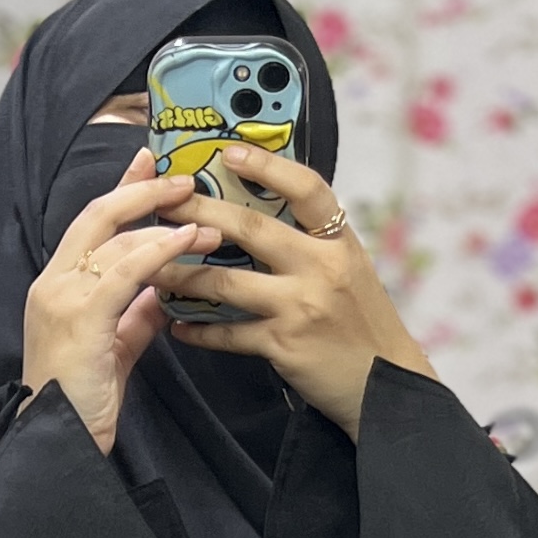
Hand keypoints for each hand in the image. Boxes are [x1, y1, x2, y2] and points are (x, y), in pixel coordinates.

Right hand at [19, 153, 222, 455]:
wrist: (58, 442)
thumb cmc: (81, 404)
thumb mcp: (114, 349)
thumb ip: (136, 316)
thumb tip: (166, 292)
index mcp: (57, 286)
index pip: (91, 225)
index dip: (122, 191)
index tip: (149, 164)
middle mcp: (53, 282)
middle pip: (98, 215)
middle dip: (143, 191)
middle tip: (185, 180)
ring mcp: (63, 296)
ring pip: (115, 240)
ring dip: (166, 226)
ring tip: (207, 221)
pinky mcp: (81, 315)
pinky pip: (125, 272)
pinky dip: (159, 252)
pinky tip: (187, 244)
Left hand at [163, 148, 436, 439]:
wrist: (384, 385)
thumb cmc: (362, 323)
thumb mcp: (349, 268)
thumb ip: (313, 241)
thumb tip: (265, 210)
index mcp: (338, 242)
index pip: (307, 189)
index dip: (268, 166)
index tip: (230, 151)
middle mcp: (320, 268)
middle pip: (251, 228)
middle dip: (201, 211)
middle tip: (164, 201)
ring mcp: (299, 307)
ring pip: (227, 283)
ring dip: (184, 275)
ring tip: (152, 268)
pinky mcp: (283, 346)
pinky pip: (229, 335)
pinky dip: (200, 332)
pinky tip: (178, 327)